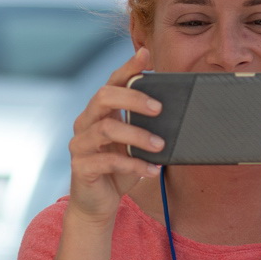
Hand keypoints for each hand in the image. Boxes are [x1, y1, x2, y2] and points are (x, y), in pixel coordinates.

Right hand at [67, 47, 163, 223]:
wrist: (98, 204)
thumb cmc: (120, 170)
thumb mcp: (136, 145)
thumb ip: (147, 128)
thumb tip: (180, 112)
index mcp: (100, 112)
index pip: (112, 82)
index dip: (127, 68)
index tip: (146, 55)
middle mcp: (86, 122)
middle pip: (104, 97)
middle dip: (133, 98)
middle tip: (160, 108)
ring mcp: (80, 144)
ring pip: (106, 130)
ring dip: (137, 136)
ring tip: (160, 146)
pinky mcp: (81, 167)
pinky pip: (107, 162)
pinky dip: (133, 166)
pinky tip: (152, 171)